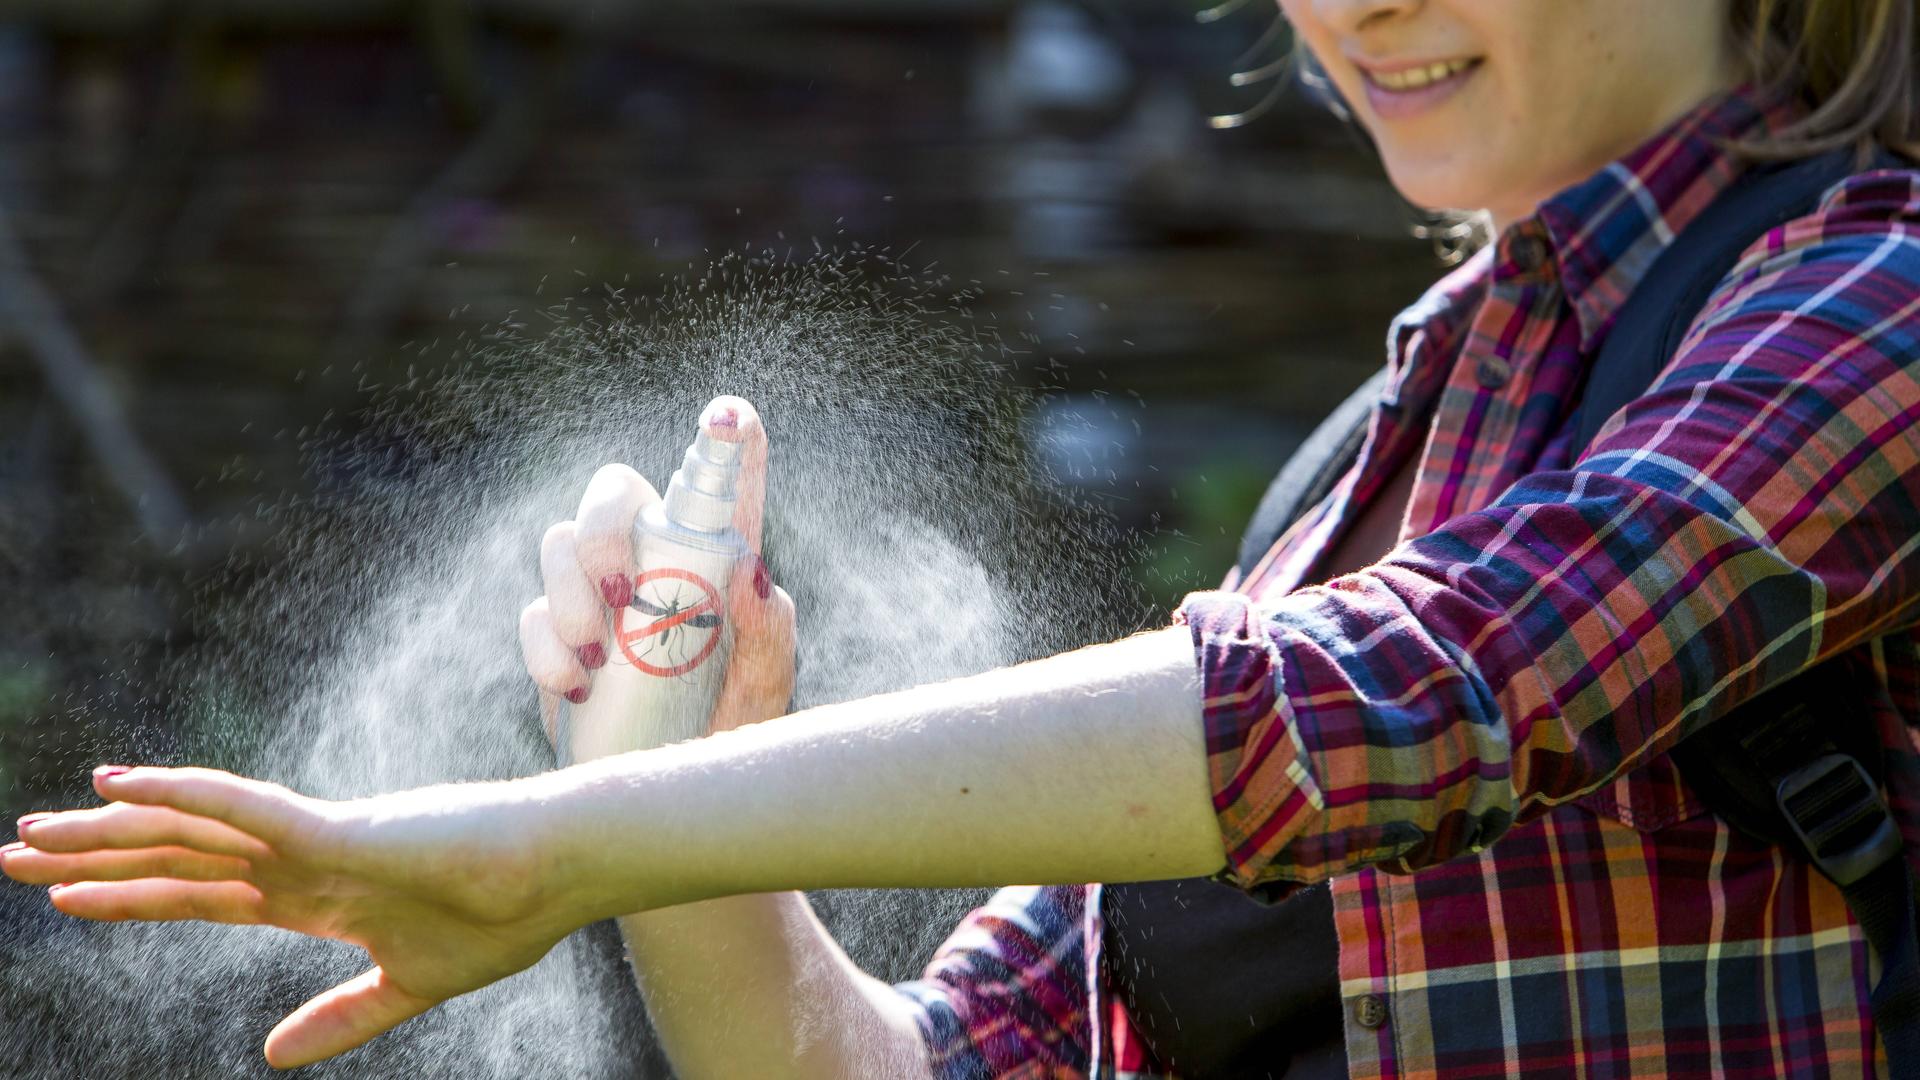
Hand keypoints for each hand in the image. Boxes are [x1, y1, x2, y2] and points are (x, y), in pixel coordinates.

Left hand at [0, 766, 584, 1067]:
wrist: (557, 876)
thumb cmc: (502, 920)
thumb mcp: (406, 987)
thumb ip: (339, 1018)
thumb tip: (270, 1056)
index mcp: (316, 896)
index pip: (201, 892)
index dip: (130, 894)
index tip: (62, 895)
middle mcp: (300, 859)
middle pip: (177, 854)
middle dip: (93, 855)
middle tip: (10, 849)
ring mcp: (315, 838)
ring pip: (191, 828)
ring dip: (109, 828)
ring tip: (31, 828)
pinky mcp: (339, 829)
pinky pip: (245, 807)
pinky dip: (183, 794)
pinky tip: (124, 784)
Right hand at [517, 395, 796, 751]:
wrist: (669, 794)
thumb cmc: (733, 731)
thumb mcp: (766, 688)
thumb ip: (771, 632)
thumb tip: (752, 569)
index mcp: (716, 561)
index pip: (724, 484)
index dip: (728, 438)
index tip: (732, 414)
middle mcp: (654, 563)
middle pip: (613, 493)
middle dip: (601, 525)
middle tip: (618, 586)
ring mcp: (598, 598)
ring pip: (559, 544)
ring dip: (570, 592)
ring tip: (597, 653)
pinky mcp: (558, 642)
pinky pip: (534, 615)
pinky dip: (547, 647)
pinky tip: (578, 684)